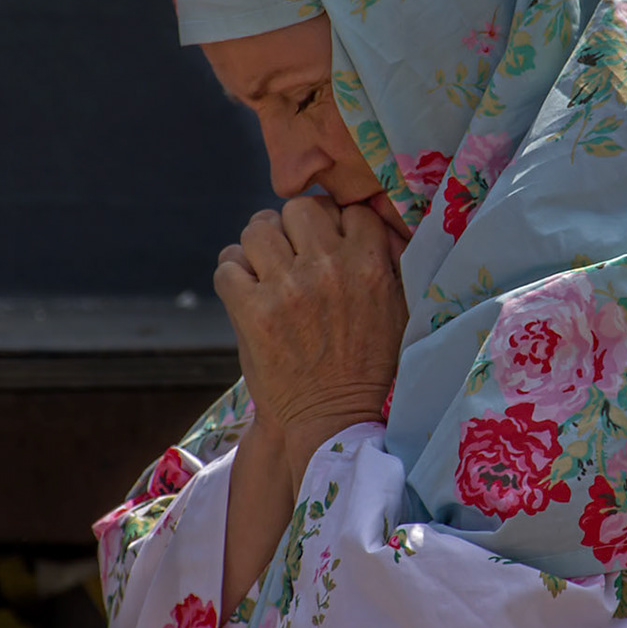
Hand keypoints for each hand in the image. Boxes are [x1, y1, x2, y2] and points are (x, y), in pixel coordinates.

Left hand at [213, 197, 405, 483]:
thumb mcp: (399, 310)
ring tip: (265, 266)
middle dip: (295, 227)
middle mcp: (327, 268)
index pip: (349, 208)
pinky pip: (228, 264)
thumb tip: (373, 220)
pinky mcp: (251, 312)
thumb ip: (389, 262)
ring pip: (257, 228)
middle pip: (299, 208)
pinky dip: (233, 273)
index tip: (331, 241)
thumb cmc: (367, 365)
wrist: (331, 419)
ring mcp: (285, 288)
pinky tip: (246, 290)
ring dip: (259, 245)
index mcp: (368, 265)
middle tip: (293, 251)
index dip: (337, 221)